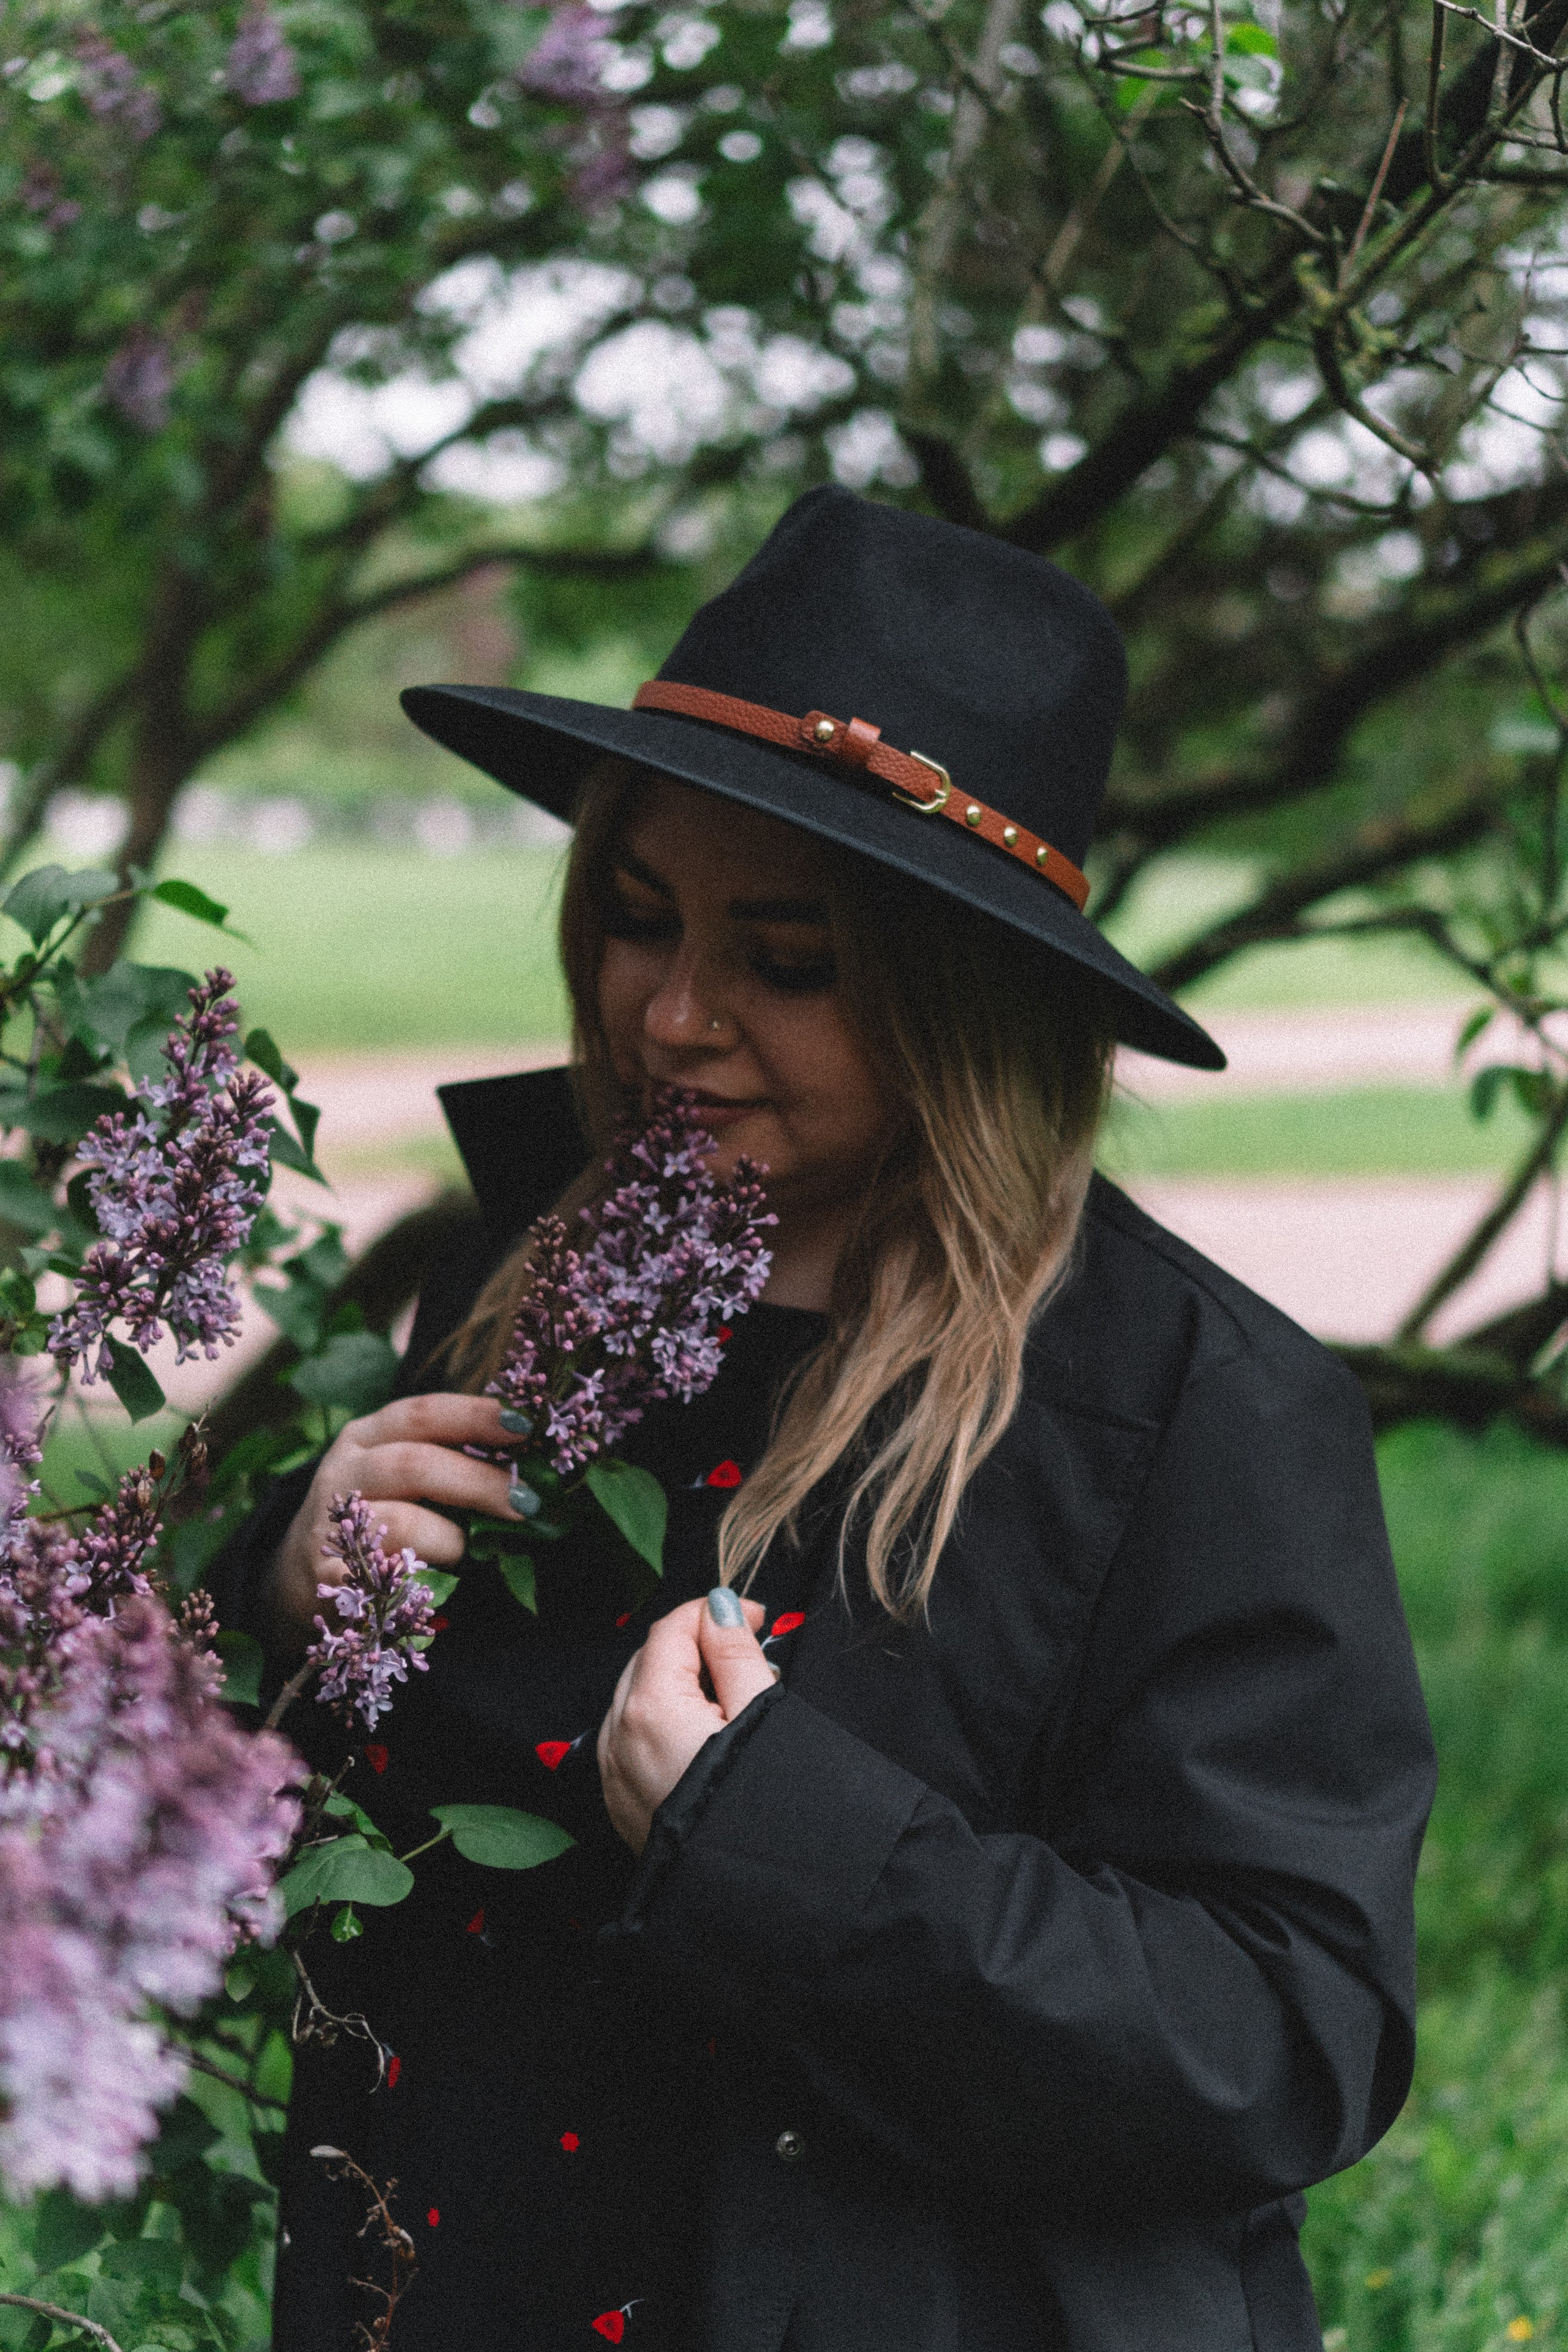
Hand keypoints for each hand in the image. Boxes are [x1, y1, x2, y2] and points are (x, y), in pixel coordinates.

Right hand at [269, 1392, 525, 1643]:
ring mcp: (334, 1524)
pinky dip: (423, 1580)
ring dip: (453, 1538)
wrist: (300, 1574)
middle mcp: (346, 1471)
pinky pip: (389, 1577)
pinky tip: (440, 1583)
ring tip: (474, 1550)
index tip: (524, 1427)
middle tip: (526, 1501)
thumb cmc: (376, 1515)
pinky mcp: (330, 1576)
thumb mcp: (401, 1475)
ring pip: (402, 1522)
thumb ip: (449, 1461)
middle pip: (414, 1464)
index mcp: (368, 1436)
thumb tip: (526, 1468)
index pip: (423, 1413)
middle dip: (478, 1481)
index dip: (475, 1415)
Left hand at [598, 1592, 774, 1853]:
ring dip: (676, 1682)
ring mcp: (613, 1771)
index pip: (672, 1629)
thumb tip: (719, 1609)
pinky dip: (659, 1721)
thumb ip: (734, 1654)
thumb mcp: (759, 1714)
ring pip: (636, 1697)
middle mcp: (618, 1735)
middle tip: (748, 1653)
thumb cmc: (763, 1803)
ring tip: (730, 1699)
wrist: (748, 1895)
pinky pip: (630, 1739)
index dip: (715, 1611)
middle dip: (695, 1646)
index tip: (755, 1618)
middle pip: (649, 1658)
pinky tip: (701, 1736)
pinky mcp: (620, 1801)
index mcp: (651, 1706)